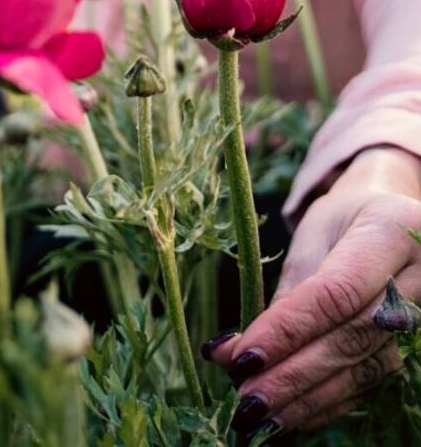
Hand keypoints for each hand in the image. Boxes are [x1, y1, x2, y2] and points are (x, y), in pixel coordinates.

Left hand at [206, 147, 420, 437]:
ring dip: (307, 400)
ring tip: (261, 418)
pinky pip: (370, 382)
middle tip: (246, 401)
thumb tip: (239, 354)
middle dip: (292, 375)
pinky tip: (291, 419)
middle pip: (350, 338)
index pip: (335, 292)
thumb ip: (286, 293)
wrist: (388, 223)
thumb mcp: (312, 238)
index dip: (287, 330)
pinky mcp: (416, 349)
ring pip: (363, 369)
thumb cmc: (342, 223)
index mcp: (390, 232)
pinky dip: (327, 404)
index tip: (242, 357)